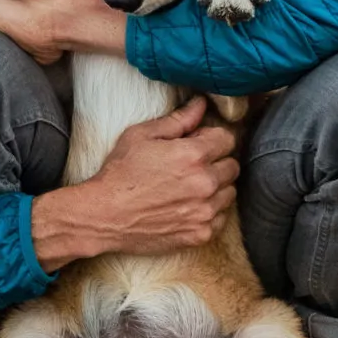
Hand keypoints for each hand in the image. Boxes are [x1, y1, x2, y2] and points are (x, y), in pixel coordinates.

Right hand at [31, 97, 238, 269]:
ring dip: (215, 187)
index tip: (197, 143)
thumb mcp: (141, 136)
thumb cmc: (120, 173)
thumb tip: (200, 104)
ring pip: (229, 193)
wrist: (104, 215)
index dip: (211, 138)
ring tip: (188, 187)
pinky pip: (220, 218)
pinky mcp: (201, 234)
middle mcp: (205, 183)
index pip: (227, 139)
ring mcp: (205, 211)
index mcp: (193, 155)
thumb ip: (177, 119)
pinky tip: (187, 206)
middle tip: (191, 166)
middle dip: (216, 162)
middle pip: (232, 166)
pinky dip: (209, 211)